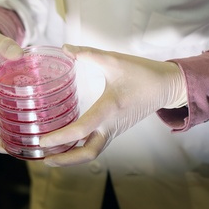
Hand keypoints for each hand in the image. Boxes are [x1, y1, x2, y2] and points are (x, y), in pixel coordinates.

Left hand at [39, 44, 186, 165]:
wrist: (168, 86)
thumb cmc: (143, 73)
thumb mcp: (114, 60)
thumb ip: (88, 54)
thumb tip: (65, 48)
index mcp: (109, 109)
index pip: (81, 130)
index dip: (59, 138)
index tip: (41, 141)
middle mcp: (112, 125)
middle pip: (87, 153)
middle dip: (65, 160)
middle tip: (44, 159)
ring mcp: (115, 130)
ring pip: (92, 152)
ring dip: (71, 158)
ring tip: (50, 156)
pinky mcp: (116, 129)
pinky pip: (96, 145)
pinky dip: (80, 150)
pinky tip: (67, 145)